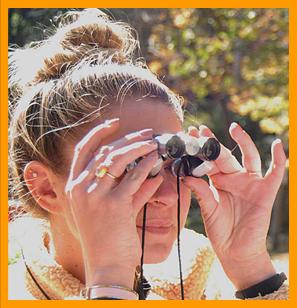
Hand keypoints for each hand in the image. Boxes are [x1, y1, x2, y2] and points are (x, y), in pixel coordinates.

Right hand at [64, 118, 162, 287]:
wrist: (106, 265)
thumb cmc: (107, 236)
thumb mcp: (108, 208)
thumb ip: (126, 189)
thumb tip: (150, 173)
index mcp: (74, 186)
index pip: (83, 149)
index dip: (98, 133)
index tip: (114, 123)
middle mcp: (81, 188)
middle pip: (105, 152)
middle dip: (128, 139)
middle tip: (147, 134)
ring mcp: (95, 196)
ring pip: (118, 159)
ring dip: (138, 148)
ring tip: (154, 144)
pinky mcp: (114, 205)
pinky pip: (134, 178)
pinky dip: (147, 167)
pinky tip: (157, 161)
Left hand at [184, 123, 285, 288]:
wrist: (236, 251)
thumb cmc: (220, 230)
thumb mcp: (207, 208)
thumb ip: (199, 191)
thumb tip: (186, 175)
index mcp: (218, 181)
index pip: (209, 160)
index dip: (200, 149)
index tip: (190, 134)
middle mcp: (234, 178)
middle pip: (225, 155)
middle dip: (214, 143)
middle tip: (202, 131)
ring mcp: (250, 183)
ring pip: (249, 157)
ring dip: (243, 142)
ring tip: (234, 128)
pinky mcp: (266, 191)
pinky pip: (275, 173)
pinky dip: (278, 159)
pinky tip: (276, 144)